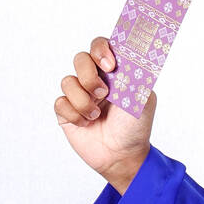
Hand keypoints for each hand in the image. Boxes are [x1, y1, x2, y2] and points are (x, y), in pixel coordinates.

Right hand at [54, 36, 154, 188]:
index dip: (101, 50)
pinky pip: (60, 102)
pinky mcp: (67, 112)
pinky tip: (87, 124)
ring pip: (68, 81)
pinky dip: (74, 114)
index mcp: (114, 72)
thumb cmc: (135, 127)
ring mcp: (80, 95)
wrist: (122, 156)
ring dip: (83, 100)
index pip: (101, 46)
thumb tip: (127, 50)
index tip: (109, 65)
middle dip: (89, 76)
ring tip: (96, 115)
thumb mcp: (143, 97)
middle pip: (80, 58)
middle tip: (103, 93)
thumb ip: (134, 72)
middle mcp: (95, 79)